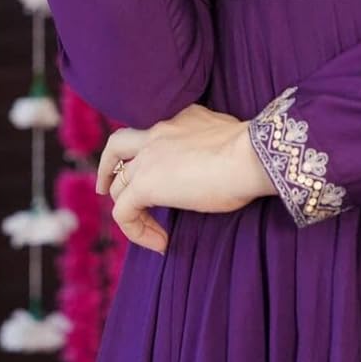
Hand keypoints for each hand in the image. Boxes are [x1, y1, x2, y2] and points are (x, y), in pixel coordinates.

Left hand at [95, 104, 276, 253]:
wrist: (250, 156)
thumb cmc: (253, 152)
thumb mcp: (230, 138)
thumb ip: (216, 146)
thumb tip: (226, 162)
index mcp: (182, 118)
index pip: (152, 132)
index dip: (147, 153)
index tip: (161, 175)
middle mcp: (160, 131)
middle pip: (118, 146)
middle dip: (108, 168)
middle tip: (107, 188)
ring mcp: (149, 157)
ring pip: (117, 184)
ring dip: (128, 208)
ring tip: (148, 232)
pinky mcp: (146, 184)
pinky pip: (124, 213)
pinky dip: (136, 231)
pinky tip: (161, 243)